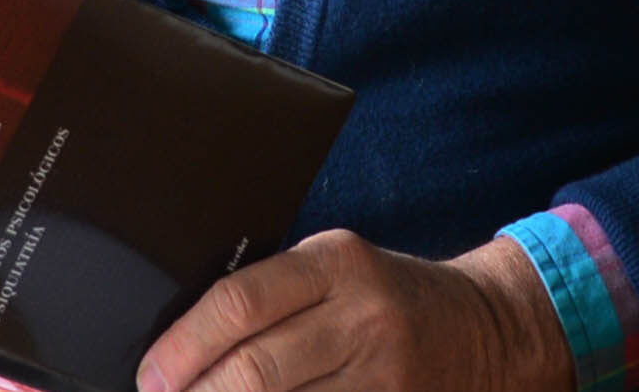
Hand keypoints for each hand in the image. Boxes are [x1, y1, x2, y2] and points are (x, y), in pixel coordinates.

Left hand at [136, 230, 573, 391]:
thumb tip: (185, 341)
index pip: (242, 302)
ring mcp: (384, 376)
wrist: (486, 330)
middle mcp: (362, 318)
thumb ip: (272, 293)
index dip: (185, 344)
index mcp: (336, 263)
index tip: (152, 373)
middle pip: (258, 369)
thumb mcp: (336, 268)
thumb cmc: (388, 297)